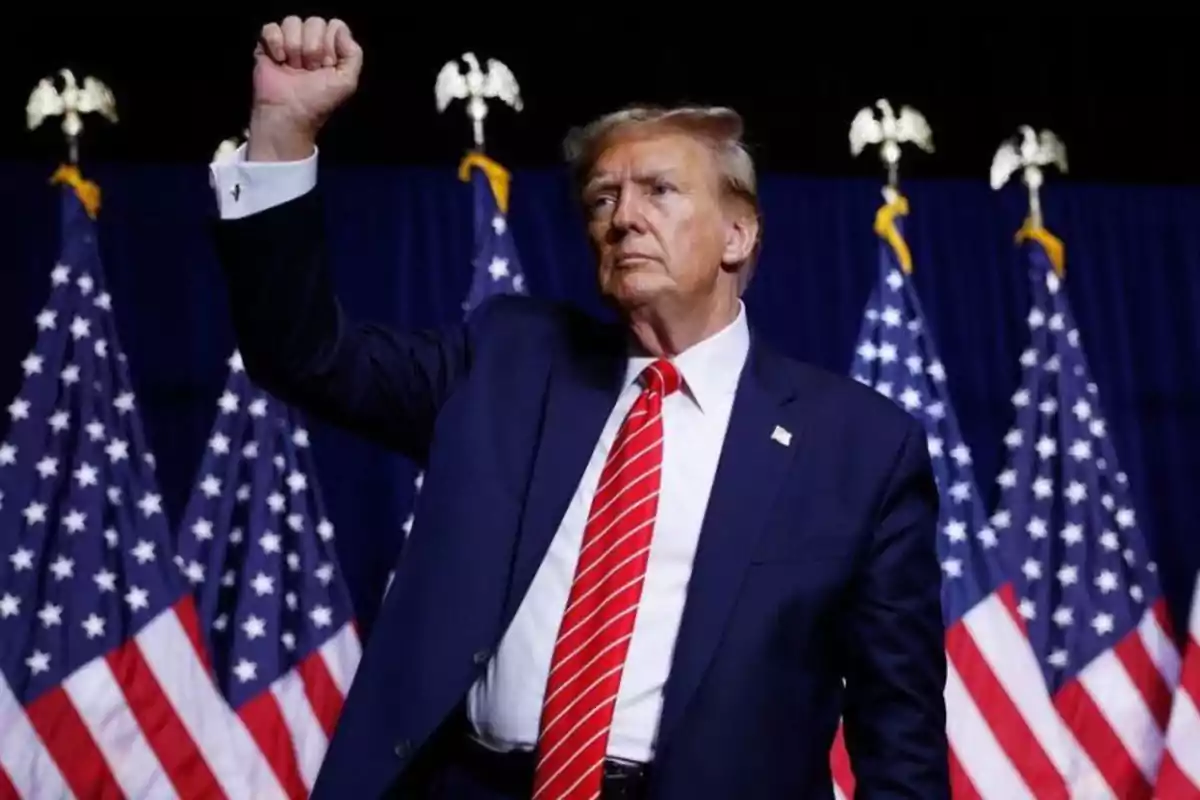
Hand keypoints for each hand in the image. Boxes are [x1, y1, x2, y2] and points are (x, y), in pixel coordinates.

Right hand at [247, 16, 362, 160]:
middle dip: (313, 49)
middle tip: (309, 70)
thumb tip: (340, 30)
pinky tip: (278, 61)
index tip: (326, 67)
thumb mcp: (347, 82)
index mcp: (330, 48)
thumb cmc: (318, 102)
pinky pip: (271, 28)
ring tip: (293, 68)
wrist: (289, 115)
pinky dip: (275, 44)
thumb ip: (354, 54)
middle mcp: (310, 42)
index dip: (331, 46)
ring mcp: (288, 42)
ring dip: (294, 49)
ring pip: (293, 22)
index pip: (334, 26)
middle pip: (314, 22)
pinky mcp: (267, 45)